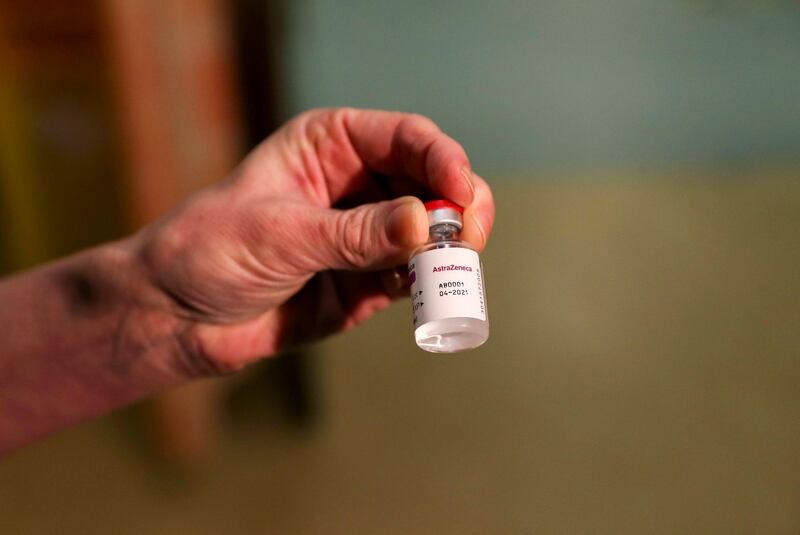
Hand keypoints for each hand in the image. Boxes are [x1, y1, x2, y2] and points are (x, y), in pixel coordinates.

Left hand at [133, 108, 494, 373]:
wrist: (178, 317)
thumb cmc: (211, 252)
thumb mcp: (280, 234)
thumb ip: (354, 233)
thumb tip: (424, 227)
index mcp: (331, 145)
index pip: (406, 138)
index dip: (442, 160)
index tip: (461, 193)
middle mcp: (357, 183)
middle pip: (432, 183)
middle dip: (458, 208)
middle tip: (469, 238)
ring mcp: (367, 233)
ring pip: (433, 232)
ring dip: (451, 250)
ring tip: (450, 271)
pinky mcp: (370, 280)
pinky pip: (416, 277)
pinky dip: (430, 285)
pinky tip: (424, 295)